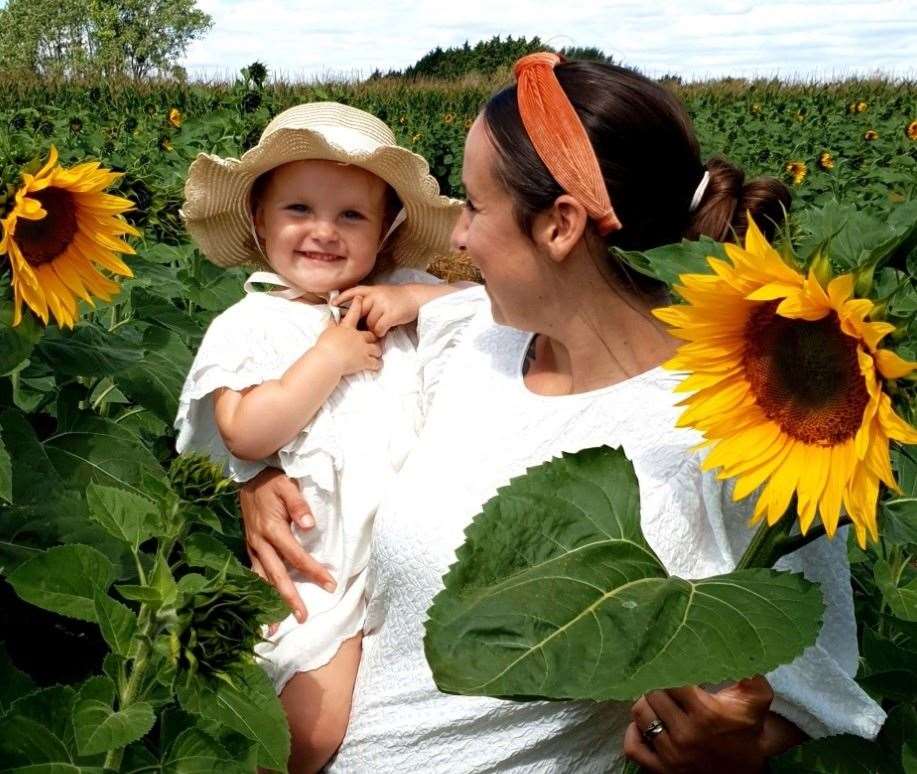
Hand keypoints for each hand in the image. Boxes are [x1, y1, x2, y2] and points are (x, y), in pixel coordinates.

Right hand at [239, 467, 336, 627]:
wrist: (247, 476)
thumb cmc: (272, 481)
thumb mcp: (287, 485)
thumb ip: (298, 505)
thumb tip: (311, 526)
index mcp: (272, 529)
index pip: (296, 556)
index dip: (313, 571)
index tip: (330, 585)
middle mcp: (260, 543)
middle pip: (277, 576)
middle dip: (290, 598)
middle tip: (303, 618)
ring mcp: (253, 547)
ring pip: (262, 580)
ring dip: (269, 602)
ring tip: (273, 628)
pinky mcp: (250, 547)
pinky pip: (255, 574)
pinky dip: (259, 592)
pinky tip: (262, 607)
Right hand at [314, 297, 381, 375]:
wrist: (327, 359)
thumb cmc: (324, 346)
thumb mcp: (327, 332)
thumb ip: (331, 325)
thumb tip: (331, 317)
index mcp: (347, 328)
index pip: (354, 313)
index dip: (358, 304)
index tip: (361, 298)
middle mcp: (358, 337)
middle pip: (371, 335)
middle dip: (373, 337)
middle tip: (373, 340)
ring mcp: (363, 349)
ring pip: (377, 349)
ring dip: (376, 352)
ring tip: (375, 355)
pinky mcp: (365, 361)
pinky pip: (376, 363)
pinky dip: (377, 365)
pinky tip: (377, 365)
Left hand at [336, 283, 419, 336]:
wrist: (415, 298)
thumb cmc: (397, 298)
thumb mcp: (381, 293)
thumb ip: (369, 300)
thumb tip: (355, 312)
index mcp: (372, 290)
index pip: (354, 292)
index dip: (342, 298)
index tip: (332, 304)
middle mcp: (376, 295)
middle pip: (360, 312)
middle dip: (361, 322)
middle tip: (364, 328)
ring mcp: (383, 304)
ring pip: (369, 323)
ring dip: (374, 328)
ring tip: (382, 326)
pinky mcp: (391, 314)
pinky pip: (379, 329)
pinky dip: (381, 333)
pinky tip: (385, 330)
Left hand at [623, 676, 796, 772]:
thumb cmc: (748, 732)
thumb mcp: (756, 700)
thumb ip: (747, 671)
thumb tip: (733, 643)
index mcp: (706, 713)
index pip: (670, 678)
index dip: (668, 667)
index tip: (670, 661)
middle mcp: (685, 734)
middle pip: (652, 693)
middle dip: (657, 683)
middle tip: (662, 679)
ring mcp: (671, 755)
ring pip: (640, 714)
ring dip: (645, 703)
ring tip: (655, 698)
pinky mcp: (661, 771)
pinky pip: (632, 746)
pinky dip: (633, 732)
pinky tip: (643, 724)